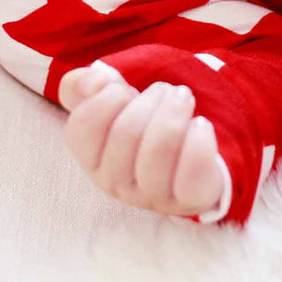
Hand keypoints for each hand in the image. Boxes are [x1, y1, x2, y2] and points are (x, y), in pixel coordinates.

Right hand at [60, 67, 224, 218]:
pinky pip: (192, 170)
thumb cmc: (137, 125)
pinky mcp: (189, 201)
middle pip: (125, 132)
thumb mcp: (103, 100)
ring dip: (174, 112)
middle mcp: (116, 184)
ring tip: (182, 98)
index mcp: (90, 159)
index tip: (125, 88)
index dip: (106, 97)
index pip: (84, 125)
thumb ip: (81, 83)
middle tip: (164, 89)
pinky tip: (200, 124)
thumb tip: (96, 81)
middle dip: (148, 99)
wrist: (181, 160)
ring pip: (158, 151)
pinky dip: (199, 139)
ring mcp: (152, 197)